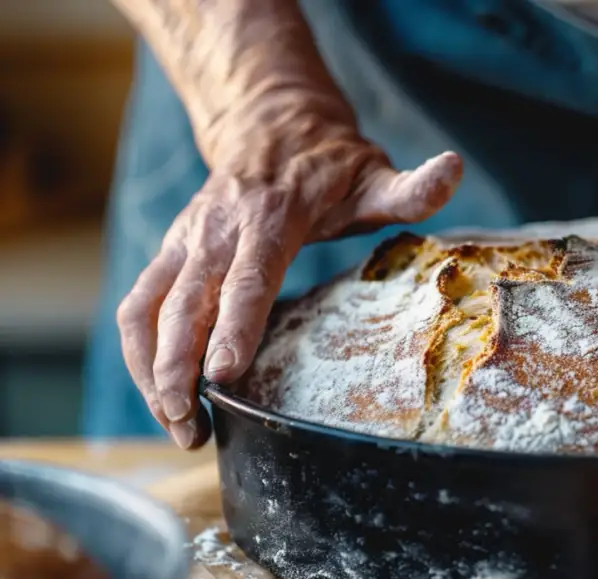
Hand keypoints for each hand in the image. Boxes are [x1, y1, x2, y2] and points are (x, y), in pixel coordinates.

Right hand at [117, 98, 461, 448]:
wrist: (270, 123)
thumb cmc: (330, 164)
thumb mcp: (374, 173)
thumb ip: (412, 188)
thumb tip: (452, 169)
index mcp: (271, 216)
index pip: (248, 276)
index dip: (233, 324)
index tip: (223, 374)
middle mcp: (216, 229)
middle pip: (184, 304)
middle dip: (177, 369)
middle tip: (188, 428)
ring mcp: (184, 241)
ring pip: (146, 309)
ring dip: (150, 371)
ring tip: (175, 425)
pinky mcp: (168, 252)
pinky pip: (137, 306)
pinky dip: (137, 354)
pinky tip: (158, 396)